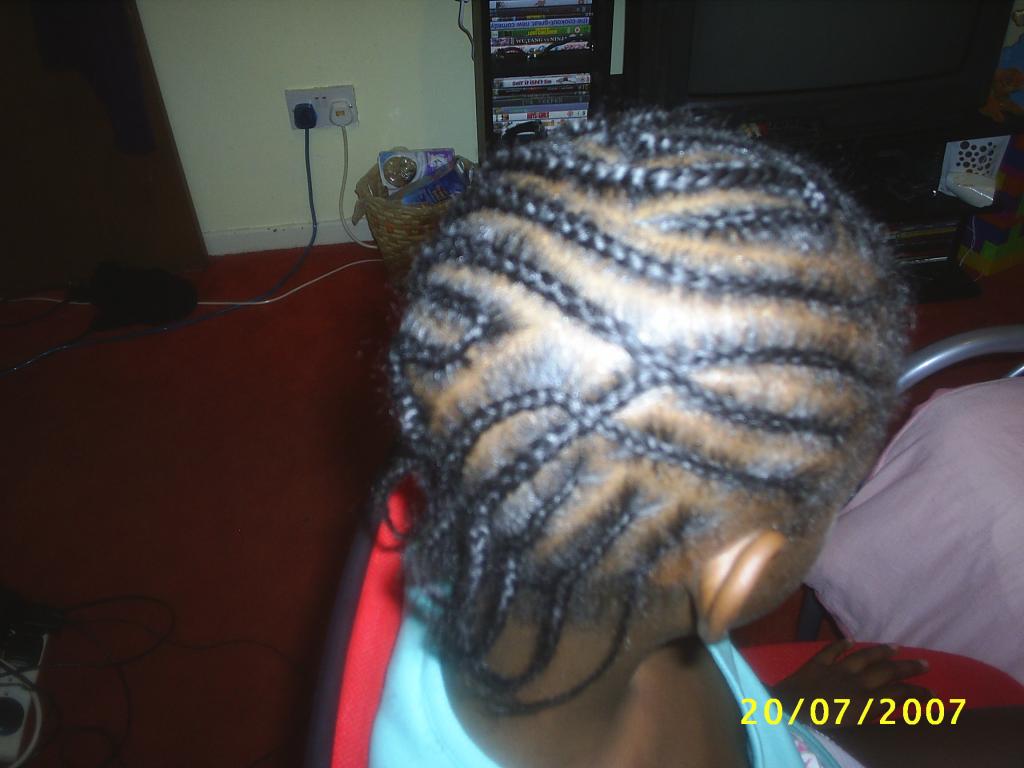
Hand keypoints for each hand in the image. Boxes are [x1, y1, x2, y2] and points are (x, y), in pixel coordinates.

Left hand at [769, 640, 930, 726]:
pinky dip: (841, 645)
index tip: (932, 692)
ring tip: (896, 647)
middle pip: (885, 671)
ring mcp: (834, 670)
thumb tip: (888, 702)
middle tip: (925, 663)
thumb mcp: (850, 725)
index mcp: (863, 700)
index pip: (897, 694)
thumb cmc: (817, 725)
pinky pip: (831, 651)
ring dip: (880, 651)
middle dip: (907, 667)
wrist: (784, 710)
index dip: (916, 693)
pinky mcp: (815, 664)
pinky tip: (850, 640)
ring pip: (863, 656)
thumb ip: (870, 713)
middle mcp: (853, 681)